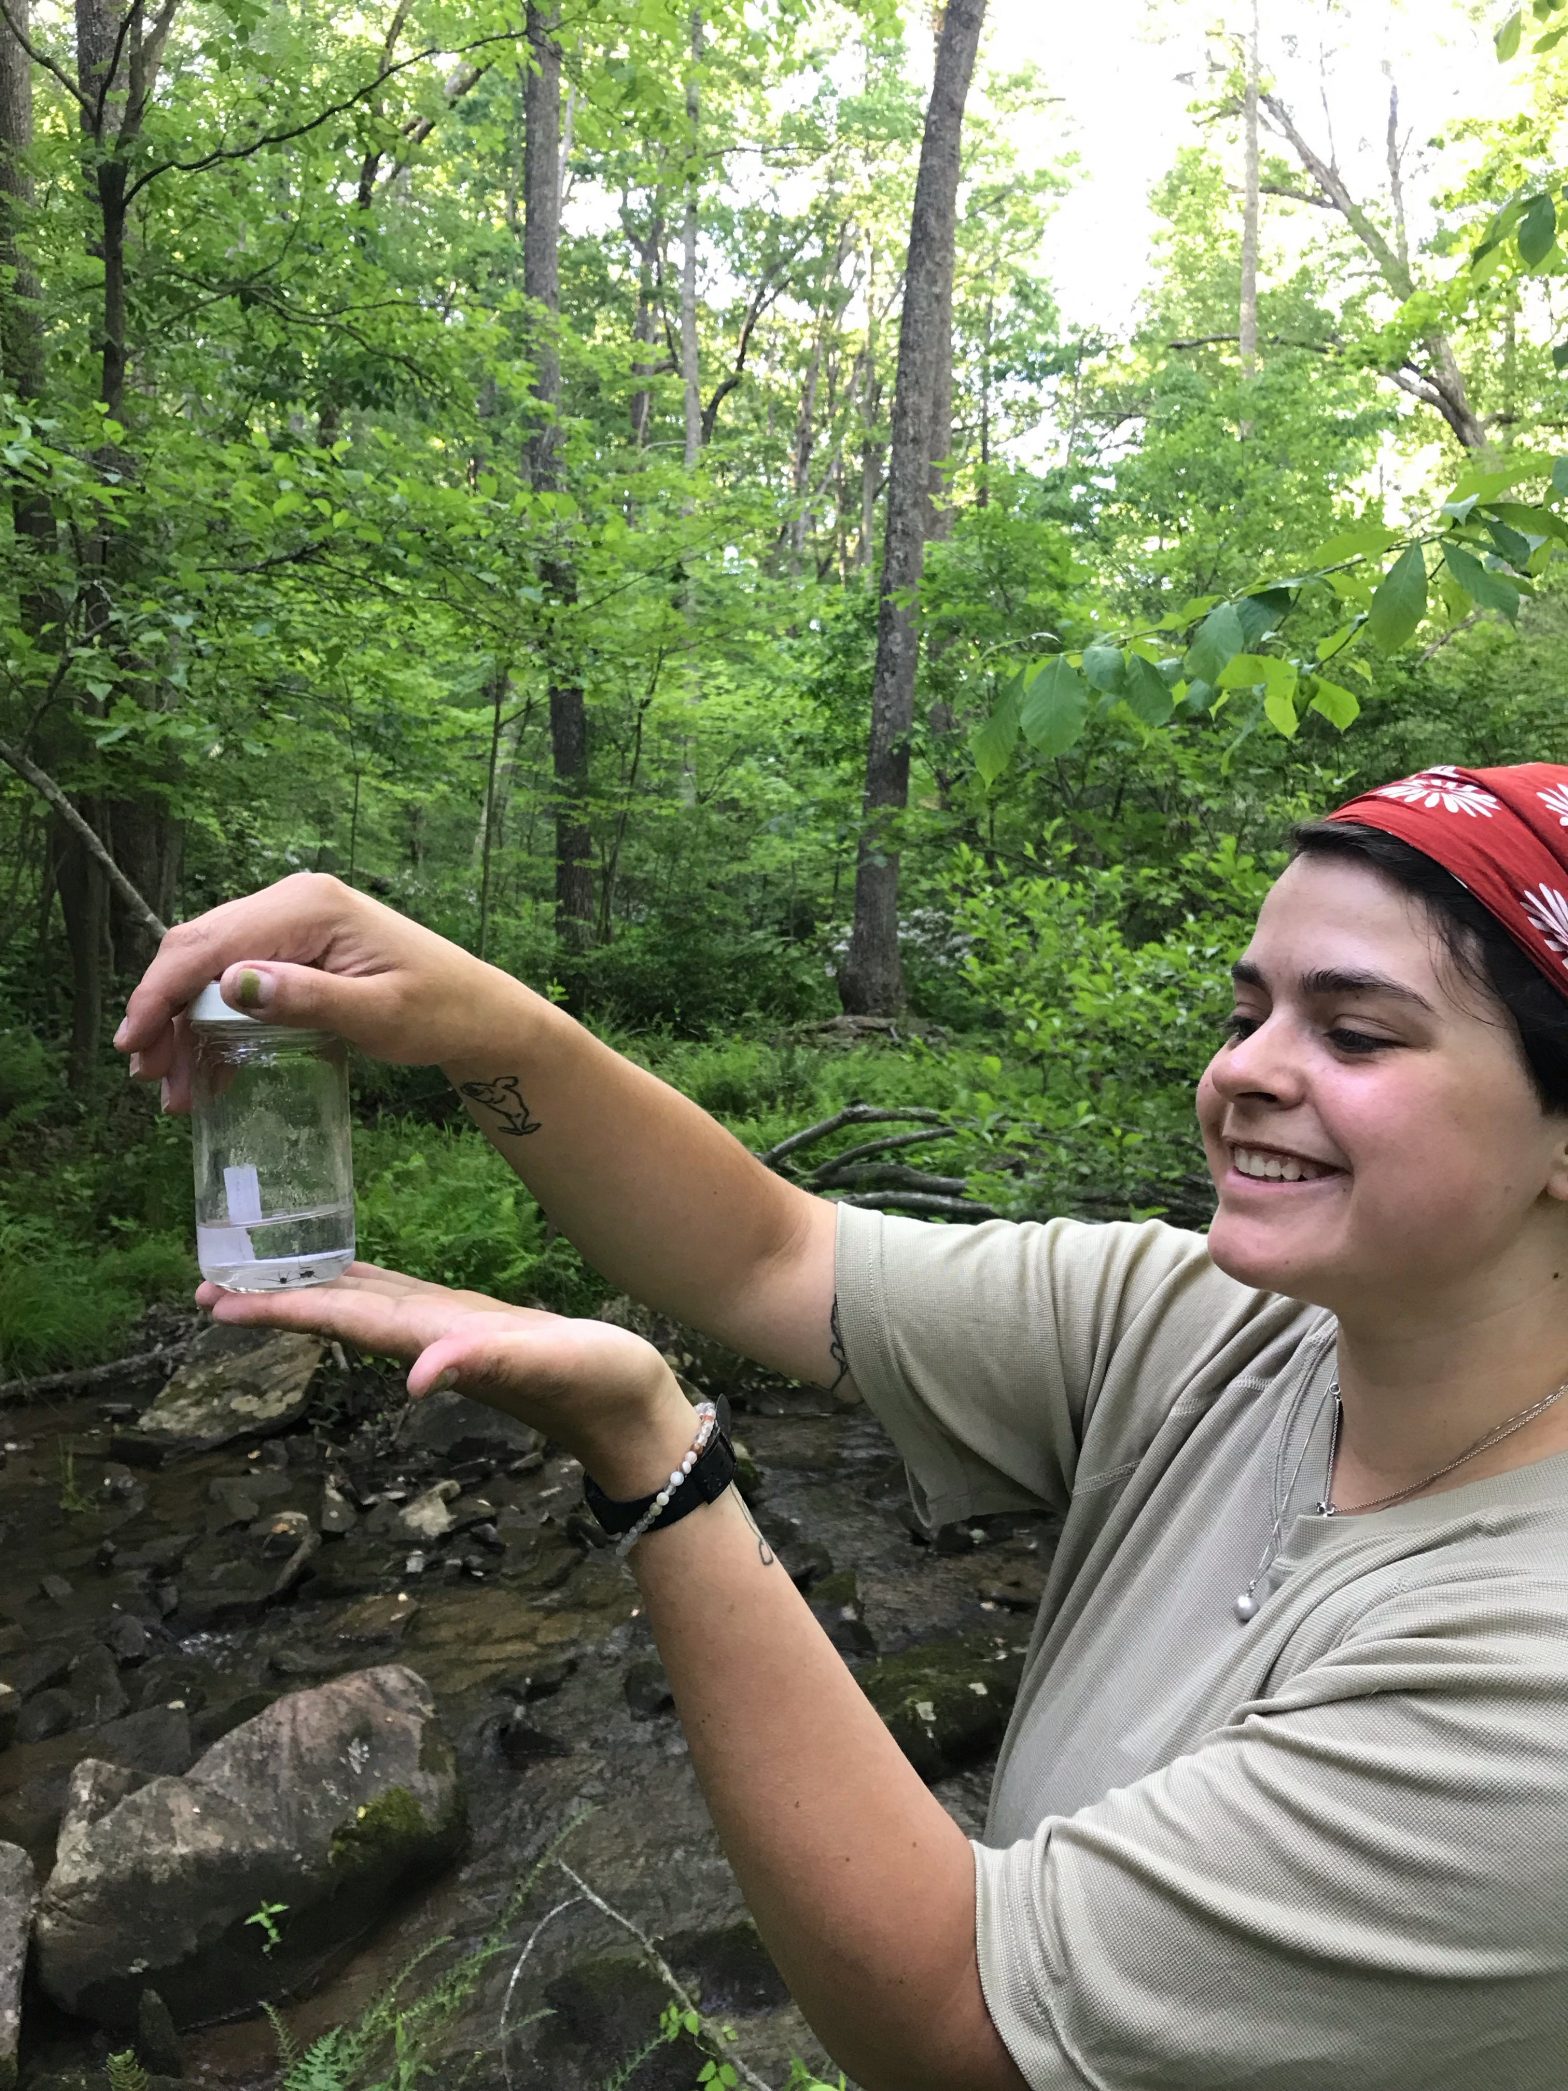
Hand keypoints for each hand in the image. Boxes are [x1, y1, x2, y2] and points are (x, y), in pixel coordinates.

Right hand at [113, 872, 520, 1111]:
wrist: (478, 1013)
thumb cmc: (440, 1012)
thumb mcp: (378, 1015)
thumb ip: (308, 1000)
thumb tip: (233, 984)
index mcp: (309, 907)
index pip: (212, 944)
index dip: (161, 992)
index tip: (135, 1044)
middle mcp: (293, 903)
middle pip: (199, 952)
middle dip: (165, 1016)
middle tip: (154, 1080)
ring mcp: (293, 922)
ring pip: (211, 969)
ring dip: (185, 1026)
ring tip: (176, 1091)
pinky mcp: (297, 948)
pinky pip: (237, 979)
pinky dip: (213, 1023)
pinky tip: (207, 1071)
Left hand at [196, 1260, 692, 1484]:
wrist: (638, 1416)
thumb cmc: (602, 1387)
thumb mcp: (550, 1366)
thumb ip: (486, 1365)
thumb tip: (417, 1378)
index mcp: (437, 1340)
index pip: (344, 1320)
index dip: (281, 1311)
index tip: (217, 1305)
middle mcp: (431, 1340)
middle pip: (339, 1316)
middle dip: (275, 1304)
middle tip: (206, 1289)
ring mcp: (450, 1336)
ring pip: (364, 1308)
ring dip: (309, 1296)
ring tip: (257, 1282)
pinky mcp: (474, 1328)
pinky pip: (401, 1301)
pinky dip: (364, 1286)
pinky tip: (353, 1277)